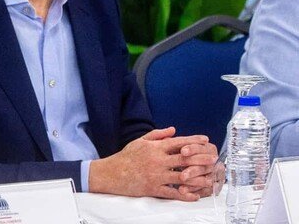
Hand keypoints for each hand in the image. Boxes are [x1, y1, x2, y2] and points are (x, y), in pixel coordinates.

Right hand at [89, 127, 213, 200]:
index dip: (194, 141)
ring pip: (181, 176)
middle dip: (201, 158)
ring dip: (197, 178)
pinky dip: (184, 195)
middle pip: (184, 158)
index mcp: (155, 148)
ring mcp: (156, 175)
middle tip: (214, 158)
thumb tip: (173, 130)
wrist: (111, 173)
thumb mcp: (140, 141)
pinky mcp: (153, 188)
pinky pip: (172, 192)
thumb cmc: (126, 157)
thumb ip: (157, 135)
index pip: (178, 142)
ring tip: (209, 179)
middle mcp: (157, 160)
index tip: (206, 140)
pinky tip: (194, 196)